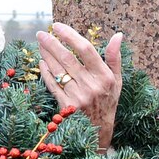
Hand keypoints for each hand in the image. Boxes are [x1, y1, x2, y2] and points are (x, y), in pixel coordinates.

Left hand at [37, 22, 123, 149]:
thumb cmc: (108, 101)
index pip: (85, 50)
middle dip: (51, 43)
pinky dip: (46, 72)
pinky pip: (52, 85)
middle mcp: (91, 85)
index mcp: (104, 76)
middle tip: (41, 33)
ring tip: (41, 44)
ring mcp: (77, 96)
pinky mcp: (66, 106)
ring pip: (57, 70)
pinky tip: (42, 62)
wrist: (99, 131)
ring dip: (46, 55)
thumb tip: (118, 35)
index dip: (70, 36)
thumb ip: (114, 57)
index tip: (58, 26)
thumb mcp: (116, 80)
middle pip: (67, 58)